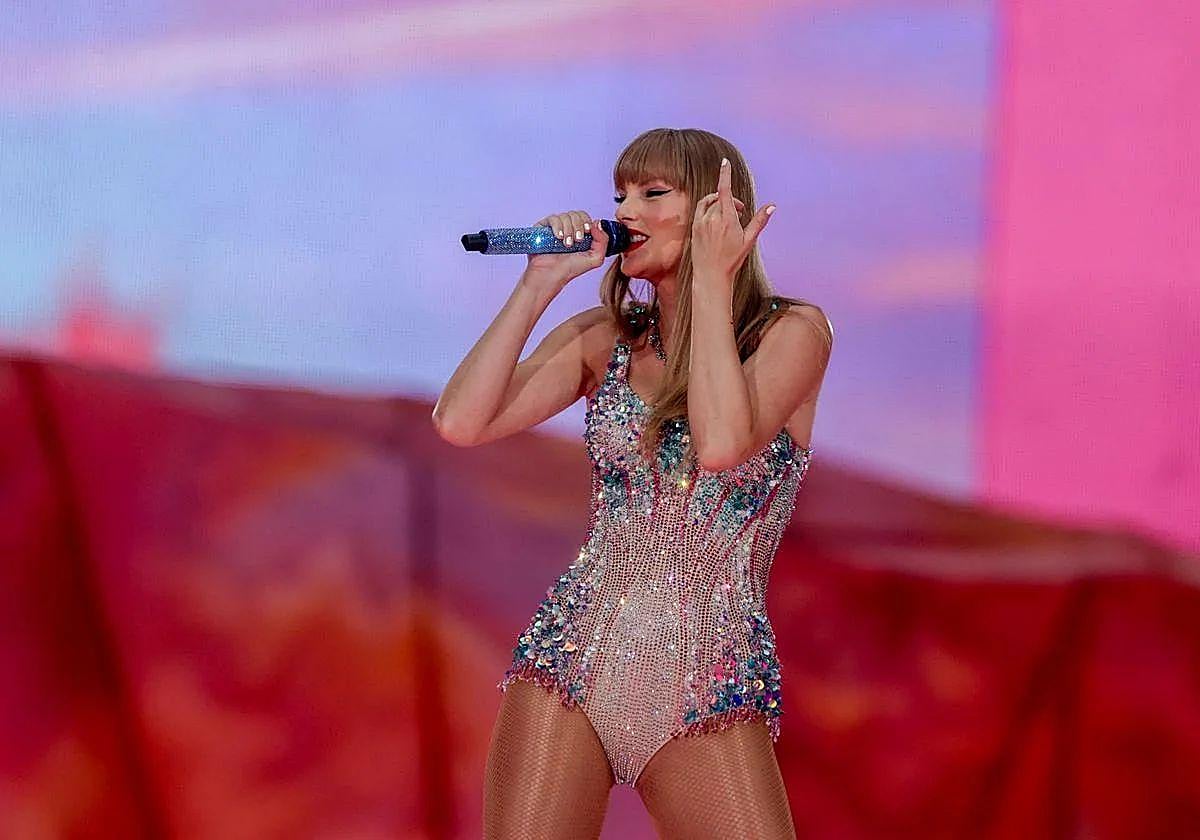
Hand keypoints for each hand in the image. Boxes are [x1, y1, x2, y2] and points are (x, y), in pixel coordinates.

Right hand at [524, 209, 609, 285]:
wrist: (552, 275)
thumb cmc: (571, 268)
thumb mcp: (595, 258)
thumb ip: (603, 241)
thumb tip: (597, 222)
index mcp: (579, 232)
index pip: (584, 217)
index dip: (587, 222)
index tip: (587, 232)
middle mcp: (567, 227)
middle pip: (576, 214)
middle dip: (578, 226)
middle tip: (577, 241)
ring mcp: (555, 227)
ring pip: (565, 216)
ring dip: (569, 230)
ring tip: (567, 244)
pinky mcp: (543, 227)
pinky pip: (553, 218)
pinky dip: (558, 227)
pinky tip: (559, 237)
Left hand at [690, 158, 774, 284]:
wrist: (711, 275)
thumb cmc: (731, 259)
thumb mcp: (748, 240)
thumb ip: (760, 221)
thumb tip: (772, 206)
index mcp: (727, 220)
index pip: (724, 190)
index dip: (725, 174)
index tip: (725, 162)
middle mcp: (711, 219)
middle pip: (721, 198)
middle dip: (731, 200)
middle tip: (740, 212)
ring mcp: (701, 222)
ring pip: (710, 202)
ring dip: (720, 203)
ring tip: (729, 216)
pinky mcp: (694, 227)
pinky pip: (701, 209)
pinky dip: (709, 207)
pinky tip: (716, 219)